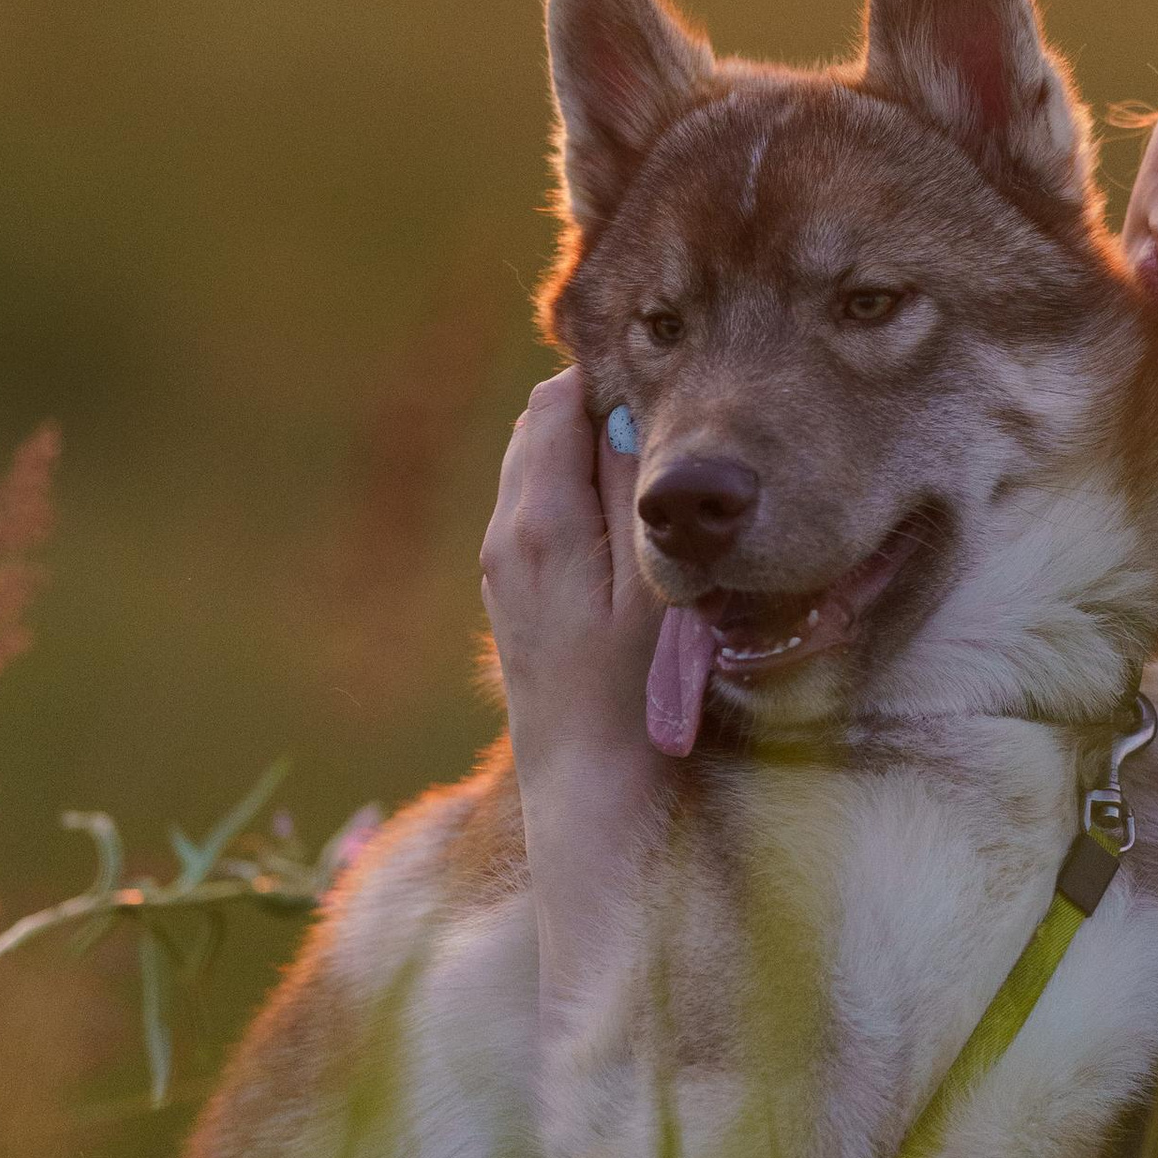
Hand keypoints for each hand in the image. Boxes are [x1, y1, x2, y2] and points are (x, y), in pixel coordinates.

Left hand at [479, 368, 663, 780]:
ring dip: (578, 446)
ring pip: (530, 459)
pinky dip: (564, 483)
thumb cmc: (633, 687)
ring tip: (642, 466)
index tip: (660, 390)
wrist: (584, 776)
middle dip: (591, 406)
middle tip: (659, 422)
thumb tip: (624, 409)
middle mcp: (505, 529)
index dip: (606, 381)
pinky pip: (527, 500)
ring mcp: (498, 557)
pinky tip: (613, 516)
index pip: (557, 401)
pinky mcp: (504, 583)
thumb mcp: (651, 584)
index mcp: (541, 519)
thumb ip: (631, 491)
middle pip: (538, 421)